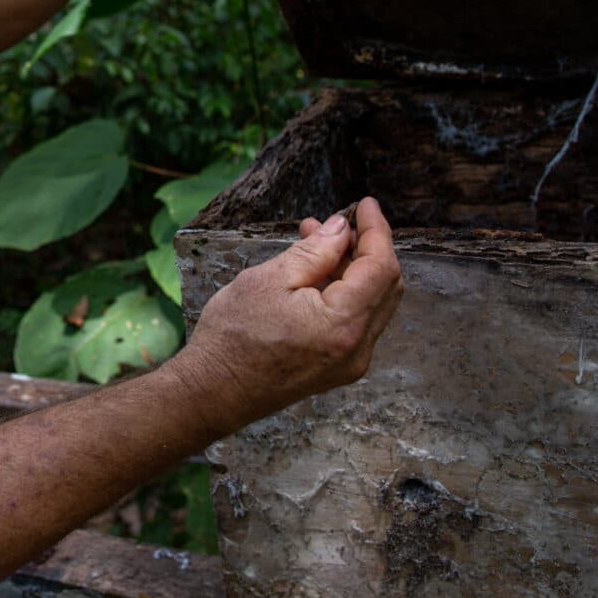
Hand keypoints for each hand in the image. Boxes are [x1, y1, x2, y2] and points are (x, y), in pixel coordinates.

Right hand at [168, 197, 403, 436]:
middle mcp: (357, 348)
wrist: (212, 392)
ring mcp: (350, 362)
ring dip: (354, 268)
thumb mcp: (269, 280)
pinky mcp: (338, 367)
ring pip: (372, 303)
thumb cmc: (233, 336)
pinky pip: (357, 321)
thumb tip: (342, 227)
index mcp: (343, 325)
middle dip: (366, 247)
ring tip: (316, 240)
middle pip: (385, 286)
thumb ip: (314, 251)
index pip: (381, 267)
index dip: (376, 230)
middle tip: (337, 221)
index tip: (364, 204)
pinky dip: (345, 291)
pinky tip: (316, 273)